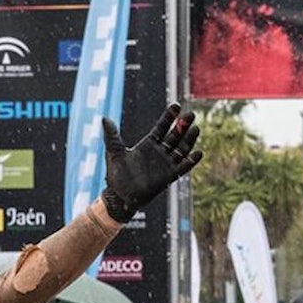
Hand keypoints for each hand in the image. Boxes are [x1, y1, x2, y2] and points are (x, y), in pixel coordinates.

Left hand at [101, 103, 201, 222]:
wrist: (119, 196)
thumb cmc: (116, 176)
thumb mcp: (114, 153)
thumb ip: (112, 136)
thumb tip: (104, 118)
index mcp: (147, 145)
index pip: (161, 127)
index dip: (169, 117)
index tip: (176, 105)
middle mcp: (159, 152)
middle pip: (175, 136)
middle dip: (183, 125)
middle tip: (191, 114)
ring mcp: (165, 164)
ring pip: (181, 149)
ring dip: (189, 139)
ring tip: (196, 128)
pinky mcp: (169, 176)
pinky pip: (183, 167)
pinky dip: (191, 161)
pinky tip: (198, 152)